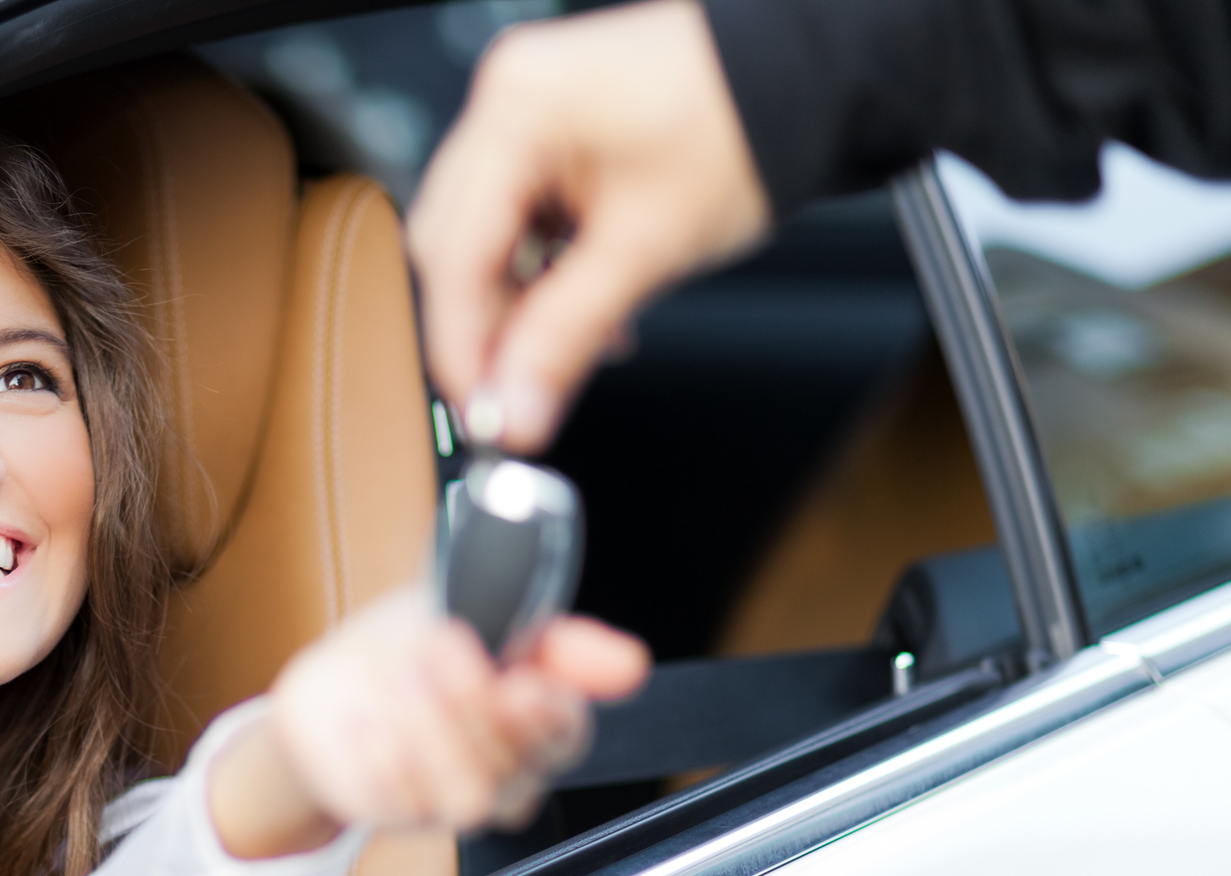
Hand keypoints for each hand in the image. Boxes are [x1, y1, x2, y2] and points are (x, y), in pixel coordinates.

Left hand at [208, 590, 649, 858]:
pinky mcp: (396, 813)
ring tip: (400, 681)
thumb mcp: (477, 610)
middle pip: (516, 765)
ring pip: (468, 798)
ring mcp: (450, 798)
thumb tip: (630, 664)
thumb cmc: (414, 645)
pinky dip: (380, 754)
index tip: (519, 682)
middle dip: (472, 702)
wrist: (333, 683)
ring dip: (431, 733)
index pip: (567, 734)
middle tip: (438, 646)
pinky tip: (365, 720)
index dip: (549, 715)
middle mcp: (505, 769)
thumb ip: (554, 638)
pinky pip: (399, 802)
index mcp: (538, 718)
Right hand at [407, 0, 770, 450]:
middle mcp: (508, 100)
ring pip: (484, 239)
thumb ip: (565, 338)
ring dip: (517, 304)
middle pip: (455, 247)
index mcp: (519, 109)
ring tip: (566, 350)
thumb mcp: (647, 248)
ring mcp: (526, 111)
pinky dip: (541, 270)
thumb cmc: (745, 125)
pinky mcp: (551, 129)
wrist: (807, 78)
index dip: (462, 346)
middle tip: (517, 395)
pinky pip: (518, 216)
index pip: (454, 254)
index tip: (483, 411)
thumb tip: (515, 411)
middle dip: (485, 328)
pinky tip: (579, 305)